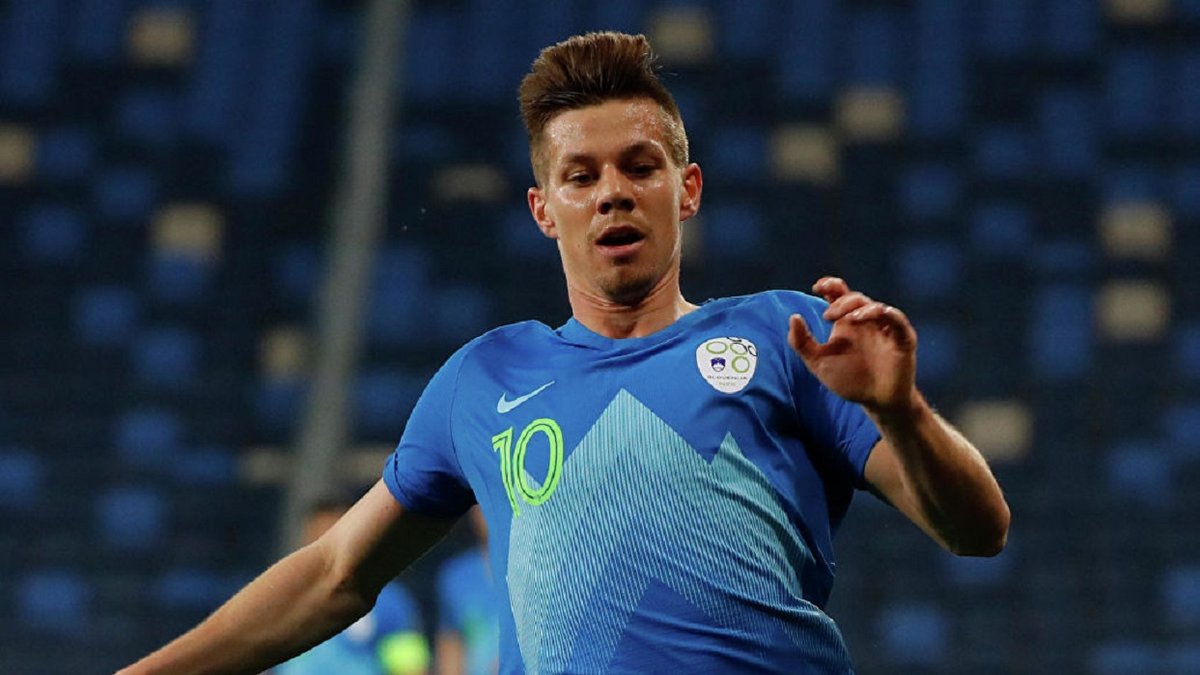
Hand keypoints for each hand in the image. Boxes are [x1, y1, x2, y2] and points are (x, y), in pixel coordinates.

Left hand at [788, 277, 917, 413]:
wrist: (875, 401)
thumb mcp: (818, 363)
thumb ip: (802, 343)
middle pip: (856, 299)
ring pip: (876, 307)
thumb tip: (793, 317)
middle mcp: (866, 321)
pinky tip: (876, 316)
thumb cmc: (848, 380)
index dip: (830, 285)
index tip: (817, 286)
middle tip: (827, 316)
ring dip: (861, 309)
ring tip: (848, 319)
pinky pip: (899, 321)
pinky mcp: (902, 339)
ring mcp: (885, 329)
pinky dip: (889, 314)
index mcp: (846, 322)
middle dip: (841, 303)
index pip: (839, 295)